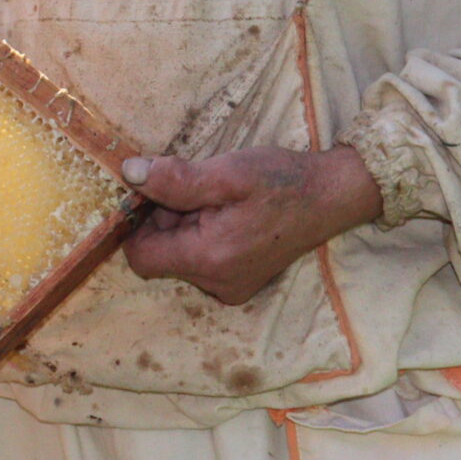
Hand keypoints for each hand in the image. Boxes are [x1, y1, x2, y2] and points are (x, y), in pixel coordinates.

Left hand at [120, 147, 381, 305]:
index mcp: (208, 260)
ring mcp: (231, 287)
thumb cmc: (281, 181)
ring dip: (185, 224)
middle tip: (194, 188)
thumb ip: (175, 179)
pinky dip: (203, 234)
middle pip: (160, 255)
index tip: (155, 190)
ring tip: (216, 197)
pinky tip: (228, 212)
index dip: (138, 221)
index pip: (140, 255)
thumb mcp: (226, 172)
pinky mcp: (240, 281)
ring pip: (180, 256)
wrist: (331, 196)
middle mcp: (216, 284)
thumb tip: (129, 174)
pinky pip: (202, 260)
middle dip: (165, 219)